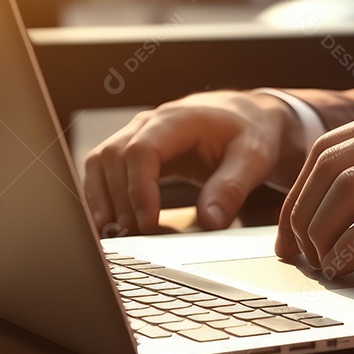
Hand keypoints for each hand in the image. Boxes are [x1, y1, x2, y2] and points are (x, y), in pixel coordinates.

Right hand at [84, 91, 302, 234]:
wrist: (248, 118)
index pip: (141, 151)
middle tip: (132, 236)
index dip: (138, 188)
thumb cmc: (251, 134)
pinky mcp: (134, 151)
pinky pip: (105, 170)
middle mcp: (149, 123)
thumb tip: (210, 222)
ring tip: (116, 234)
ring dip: (102, 198)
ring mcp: (137, 135)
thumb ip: (231, 188)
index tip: (147, 222)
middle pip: (112, 157)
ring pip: (100, 162)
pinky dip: (102, 195)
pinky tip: (111, 223)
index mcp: (177, 120)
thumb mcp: (253, 159)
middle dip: (118, 199)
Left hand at [274, 101, 353, 275]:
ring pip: (352, 187)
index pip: (330, 147)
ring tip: (320, 264)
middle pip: (332, 165)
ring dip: (323, 232)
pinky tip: (348, 265)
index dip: (298, 193)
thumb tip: (344, 205)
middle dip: (301, 215)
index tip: (288, 231)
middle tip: (294, 254)